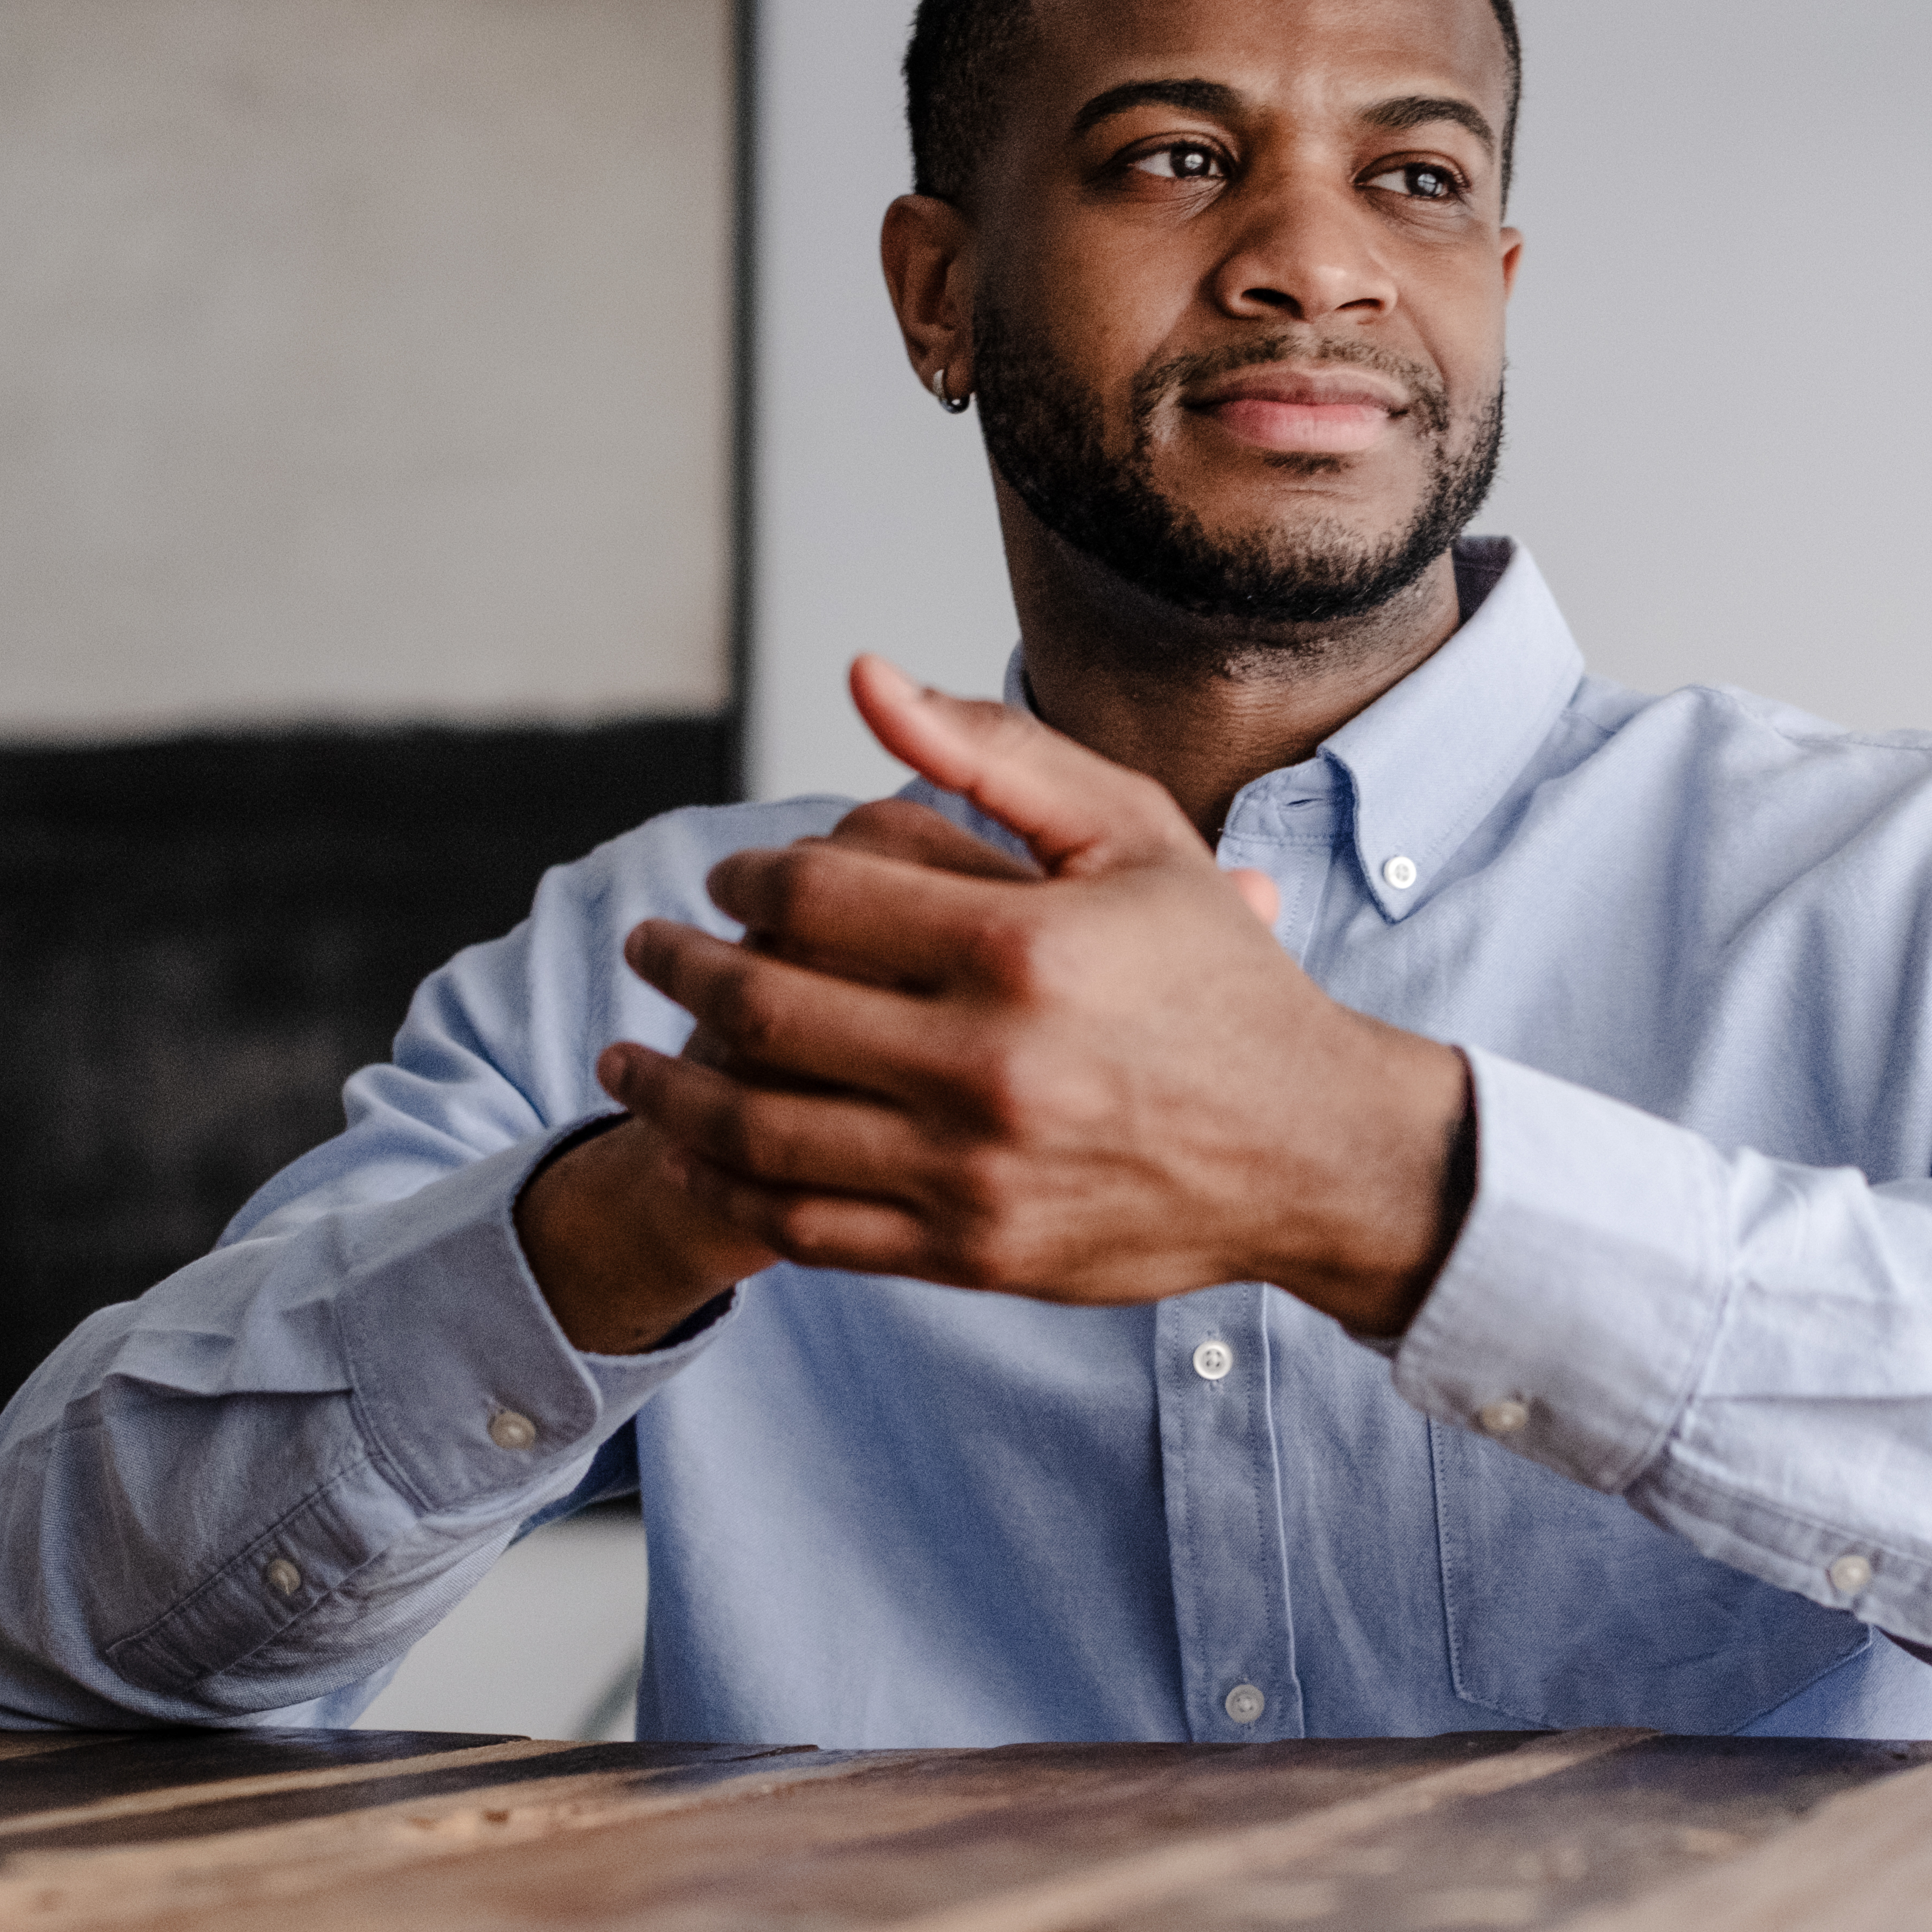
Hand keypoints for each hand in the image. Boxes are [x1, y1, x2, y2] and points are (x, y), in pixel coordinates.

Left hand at [601, 658, 1474, 1333]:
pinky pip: (806, 1225)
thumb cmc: (1216, 977)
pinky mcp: (970, 1253)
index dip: (747, 873)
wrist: (1308, 1152)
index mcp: (1020, 946)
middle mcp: (988, 1064)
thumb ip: (993, 753)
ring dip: (665, 1086)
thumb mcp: (1132, 835)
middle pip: (764, 1002)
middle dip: (680, 966)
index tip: (728, 874)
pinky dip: (729, 1185)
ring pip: (757, 1127)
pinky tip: (694, 1147)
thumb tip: (863, 678)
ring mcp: (973, 1172)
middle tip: (648, 946)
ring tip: (623, 1053)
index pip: (816, 889)